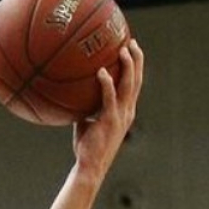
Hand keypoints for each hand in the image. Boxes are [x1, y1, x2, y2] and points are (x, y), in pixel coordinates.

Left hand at [73, 40, 143, 175]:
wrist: (90, 166)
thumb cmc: (87, 147)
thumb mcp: (87, 123)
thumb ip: (85, 108)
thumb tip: (72, 95)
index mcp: (125, 111)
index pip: (134, 85)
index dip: (136, 67)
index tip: (131, 50)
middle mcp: (127, 111)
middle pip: (137, 81)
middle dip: (137, 60)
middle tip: (132, 42)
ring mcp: (120, 116)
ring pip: (128, 86)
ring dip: (128, 66)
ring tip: (123, 49)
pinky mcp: (110, 121)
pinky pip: (109, 98)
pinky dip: (106, 83)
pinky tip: (100, 71)